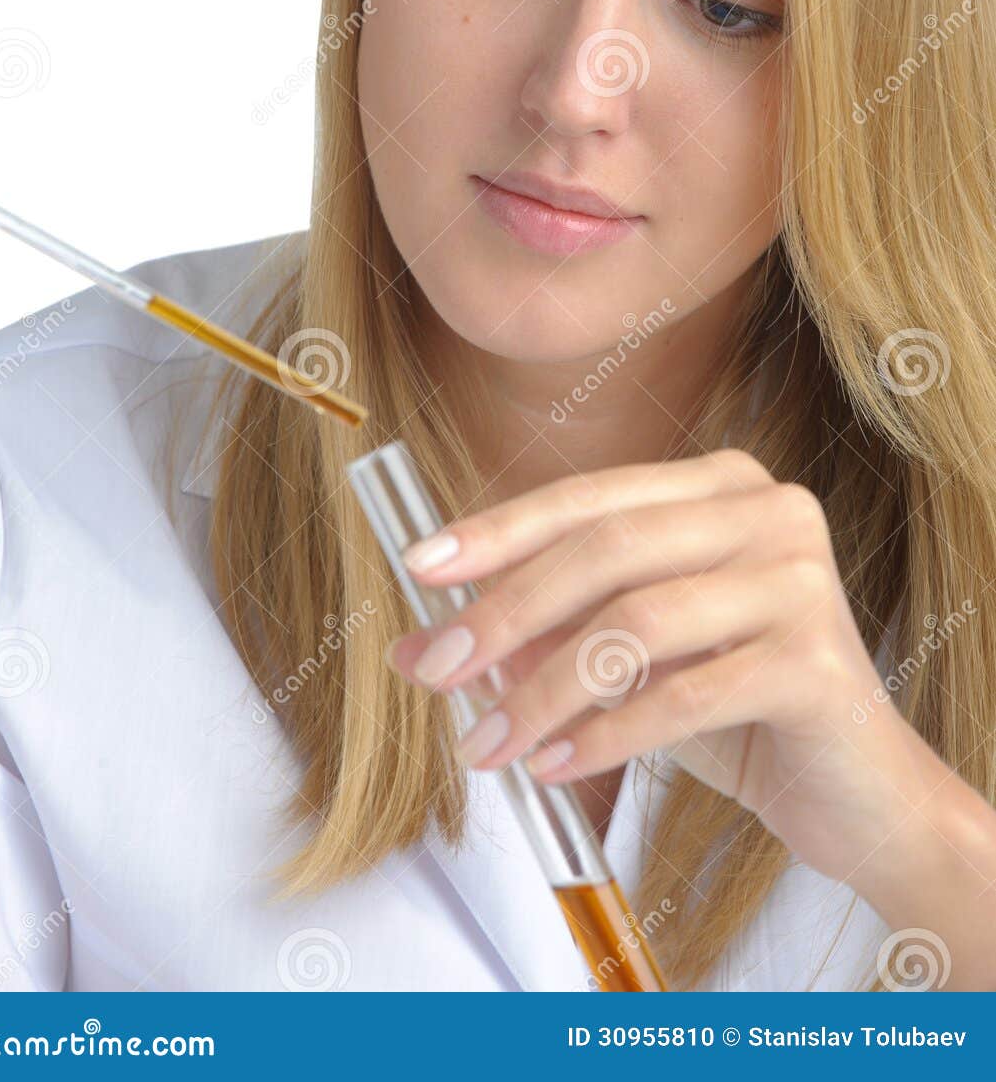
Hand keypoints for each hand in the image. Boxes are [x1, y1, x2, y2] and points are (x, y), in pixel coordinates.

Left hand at [386, 449, 947, 887]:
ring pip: (637, 623)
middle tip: (436, 668)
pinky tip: (557, 768)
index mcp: (720, 485)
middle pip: (607, 548)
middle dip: (506, 611)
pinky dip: (606, 735)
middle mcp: (769, 510)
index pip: (589, 497)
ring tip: (488, 745)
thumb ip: (537, 640)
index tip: (419, 567)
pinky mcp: (817, 662)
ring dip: (543, 689)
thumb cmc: (736, 710)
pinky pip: (684, 695)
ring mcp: (800, 580)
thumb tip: (419, 648)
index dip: (499, 530)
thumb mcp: (626, 664)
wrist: (860, 794)